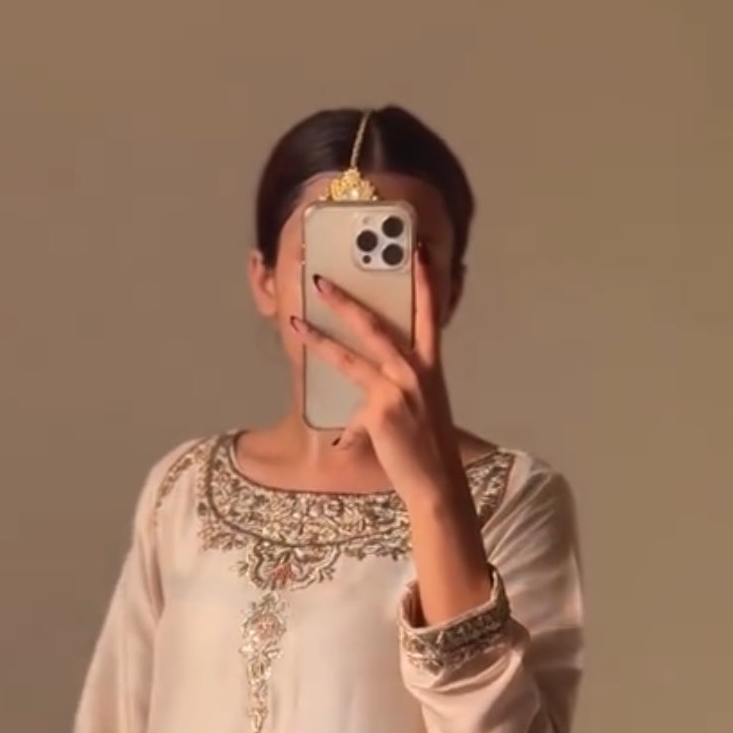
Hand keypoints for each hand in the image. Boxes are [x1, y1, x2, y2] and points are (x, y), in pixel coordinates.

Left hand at [292, 247, 459, 511]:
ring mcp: (397, 389)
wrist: (437, 481)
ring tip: (295, 323)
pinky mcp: (381, 412)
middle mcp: (415, 371)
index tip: (416, 251)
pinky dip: (347, 430)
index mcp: (429, 365)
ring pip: (351, 356)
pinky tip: (342, 442)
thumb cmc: (428, 447)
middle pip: (376, 326)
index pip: (430, 315)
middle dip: (347, 302)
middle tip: (321, 281)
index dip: (424, 283)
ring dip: (320, 339)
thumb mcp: (419, 410)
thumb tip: (362, 405)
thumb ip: (393, 394)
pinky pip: (352, 413)